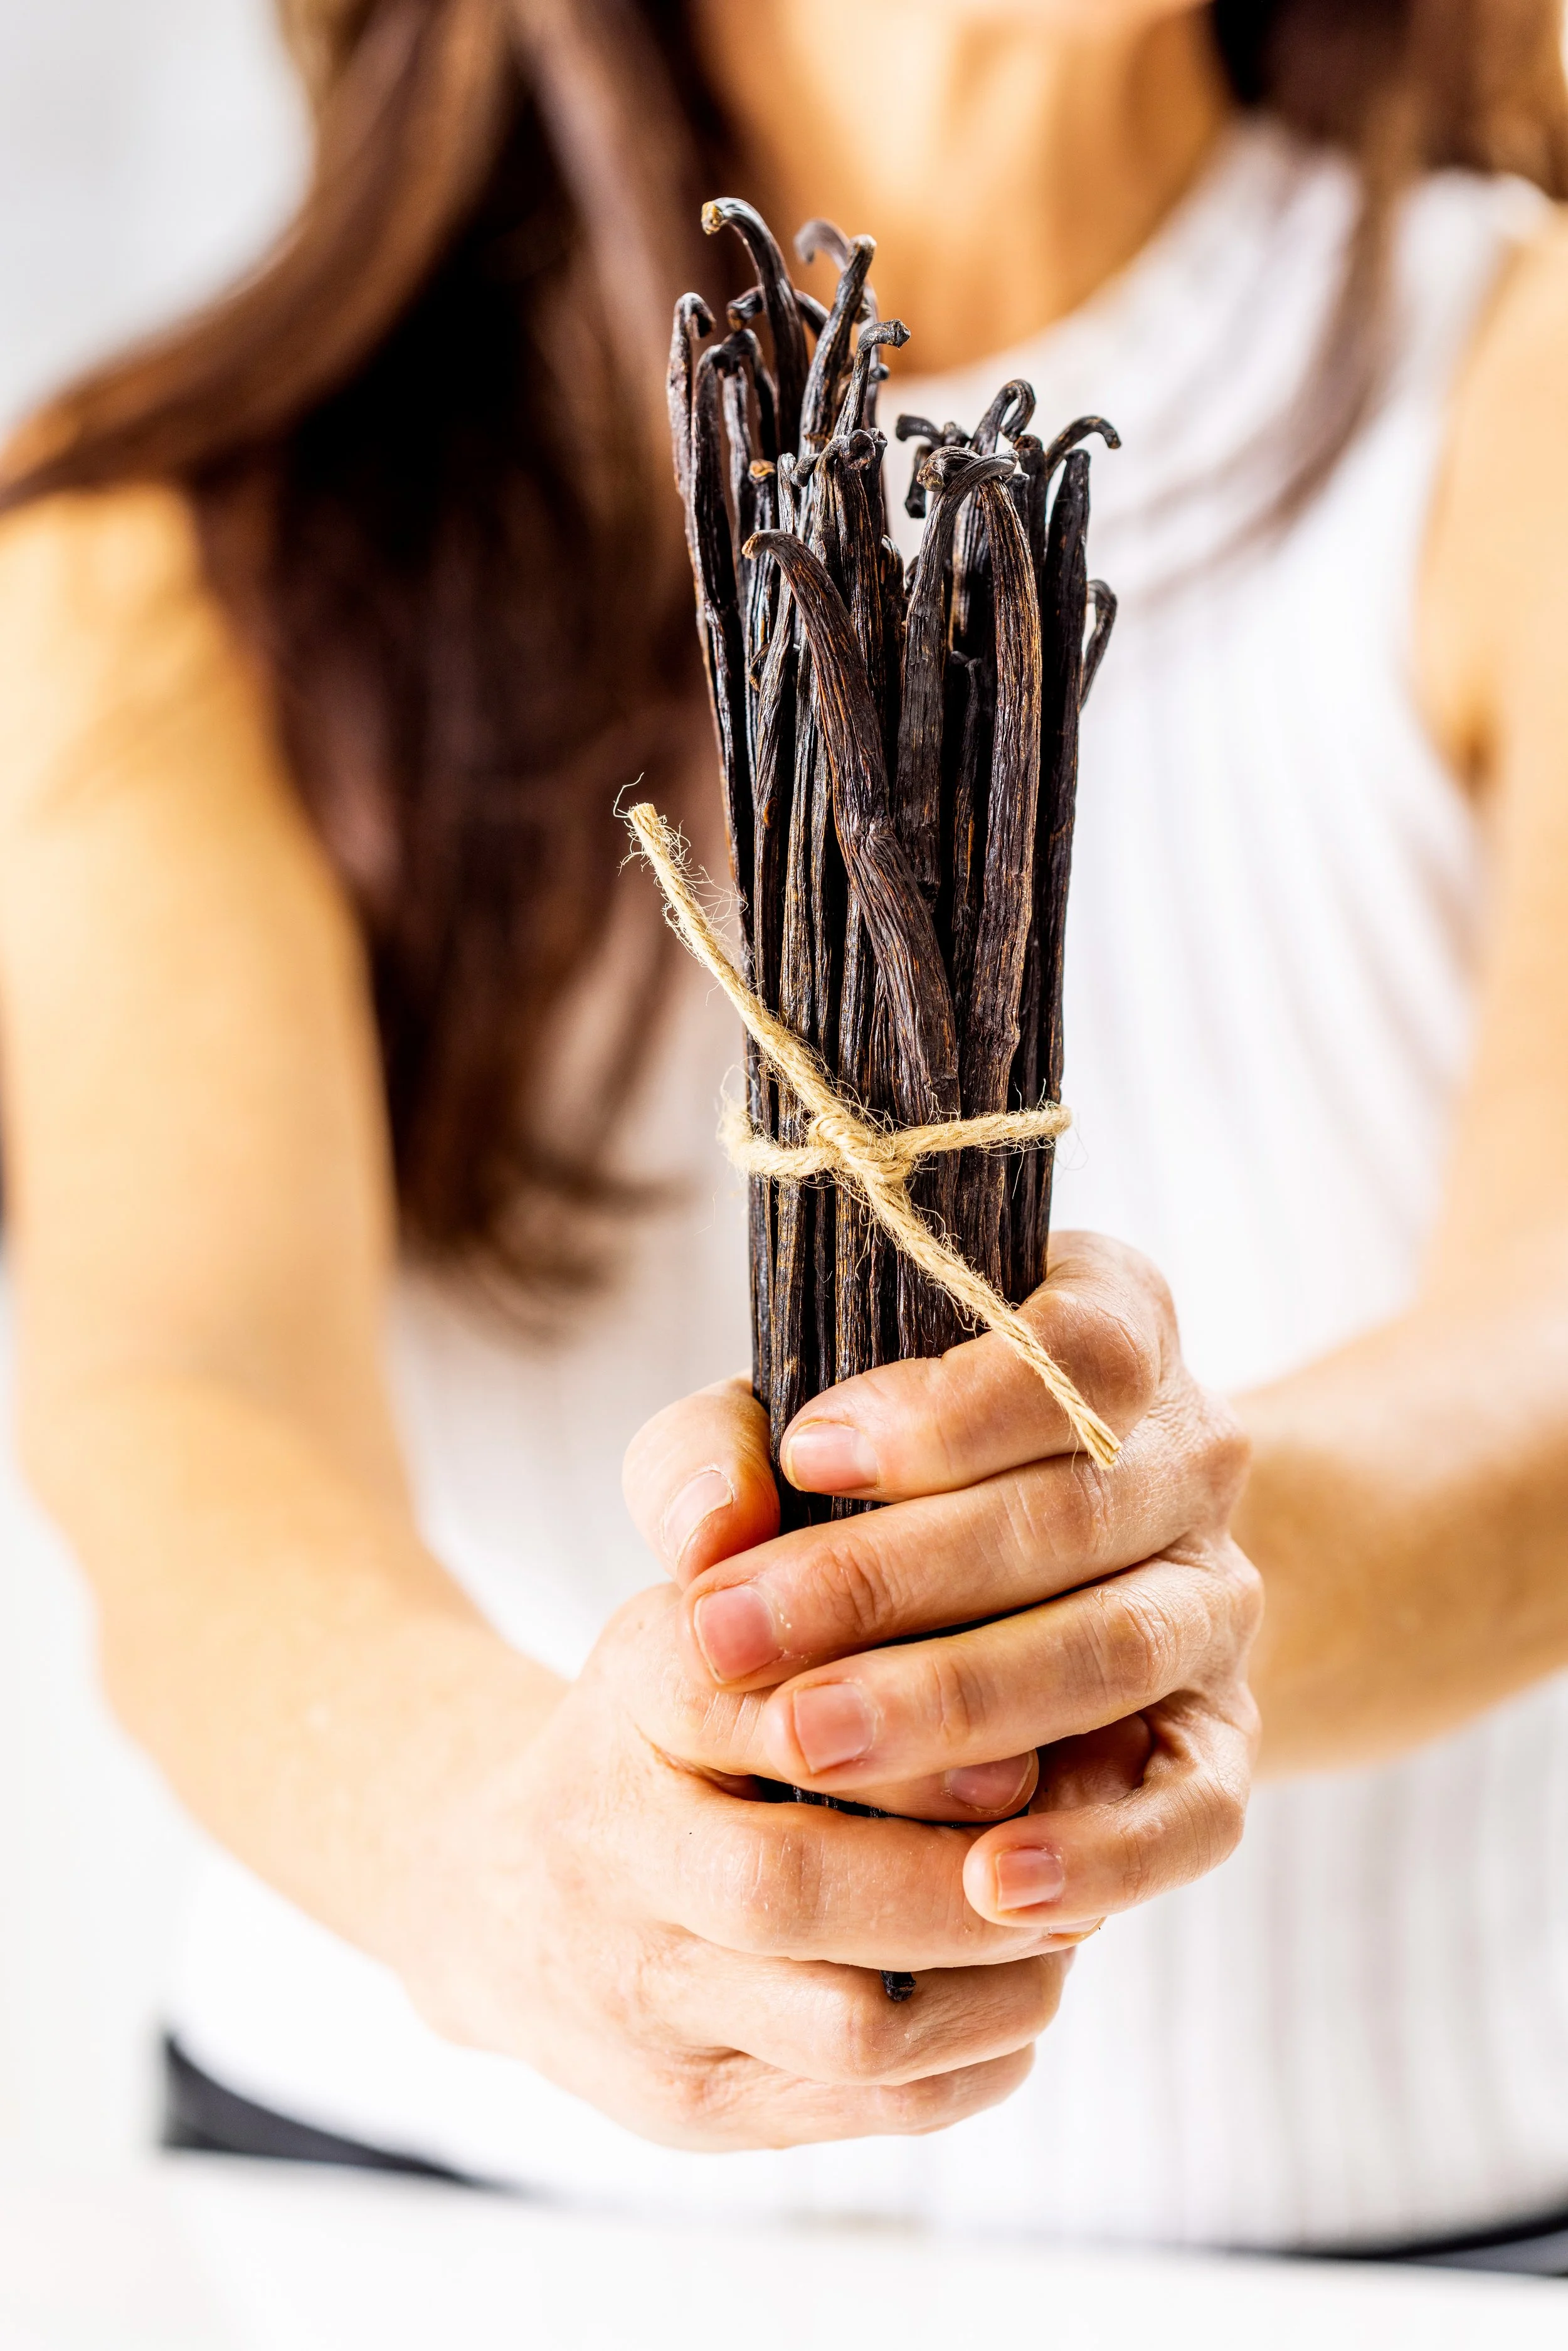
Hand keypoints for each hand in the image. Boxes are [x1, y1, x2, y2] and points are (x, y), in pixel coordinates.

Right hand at [392, 1578, 1076, 2152]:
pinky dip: (976, 2056)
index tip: (1027, 1752)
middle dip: (967, 1884)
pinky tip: (1012, 1995)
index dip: (914, 1746)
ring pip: (853, 2025)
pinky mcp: (686, 2102)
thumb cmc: (659, 1730)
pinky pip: (868, 2107)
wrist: (499, 1893)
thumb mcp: (710, 1612)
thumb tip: (963, 1572)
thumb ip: (816, 1565)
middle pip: (794, 1886)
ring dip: (998, 1983)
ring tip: (1065, 1926)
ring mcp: (641, 1990)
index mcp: (635, 1687)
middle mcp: (613, 1842)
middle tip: (1082, 1856)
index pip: (769, 1705)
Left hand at [625, 1232, 1260, 1933]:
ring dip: (959, 1702)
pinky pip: (1192, 1808)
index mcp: (1113, 1327)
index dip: (949, 1407)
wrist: (1031, 1581)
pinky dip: (1099, 1853)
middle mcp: (1191, 1459)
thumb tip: (705, 1529)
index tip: (806, 1453)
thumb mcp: (790, 1431)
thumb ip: (717, 1448)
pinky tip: (988, 1885)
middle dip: (887, 1579)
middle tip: (729, 1636)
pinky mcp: (1221, 1742)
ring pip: (1114, 1648)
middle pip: (1070, 1512)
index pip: (1075, 1351)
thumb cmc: (875, 1483)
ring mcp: (1215, 1603)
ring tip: (811, 1747)